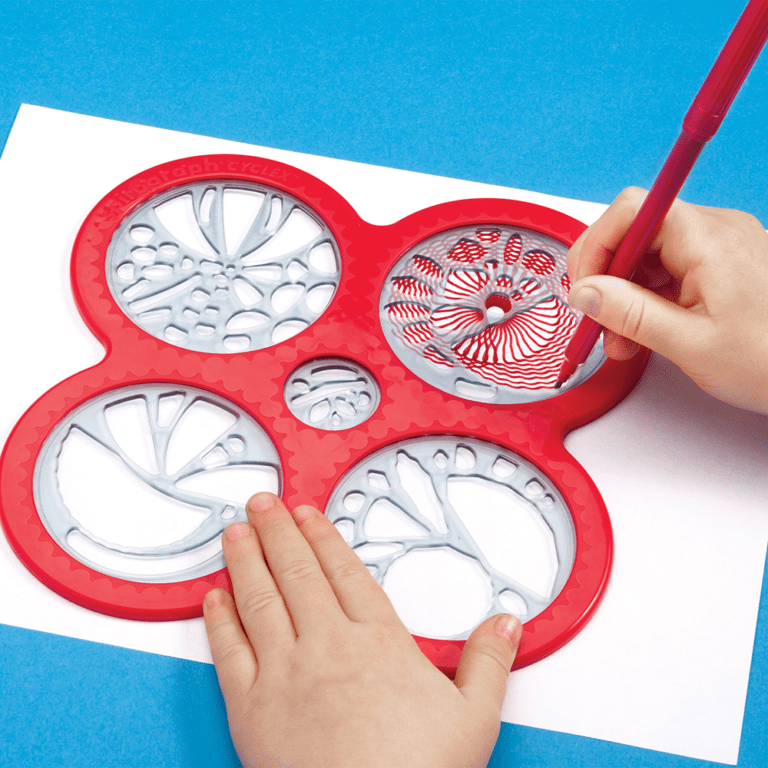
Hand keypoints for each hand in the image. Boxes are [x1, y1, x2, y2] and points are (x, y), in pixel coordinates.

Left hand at [203, 492, 521, 767]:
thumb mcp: (474, 716)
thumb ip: (489, 661)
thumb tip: (507, 622)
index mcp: (376, 640)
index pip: (343, 571)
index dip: (322, 537)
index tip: (308, 513)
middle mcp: (326, 645)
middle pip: (296, 572)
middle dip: (276, 530)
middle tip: (262, 502)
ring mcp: (284, 673)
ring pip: (259, 599)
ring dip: (245, 559)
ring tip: (235, 531)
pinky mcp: (251, 708)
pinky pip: (229, 651)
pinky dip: (218, 620)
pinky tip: (213, 598)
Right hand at [567, 187, 767, 413]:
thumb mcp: (689, 343)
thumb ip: (630, 314)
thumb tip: (586, 293)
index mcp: (707, 239)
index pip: (631, 211)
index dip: (597, 245)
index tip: (584, 286)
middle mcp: (714, 231)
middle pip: (635, 233)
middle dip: (607, 277)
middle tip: (596, 319)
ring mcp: (719, 247)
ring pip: (648, 255)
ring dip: (625, 294)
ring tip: (621, 339)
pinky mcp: (722, 266)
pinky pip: (669, 270)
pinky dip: (647, 298)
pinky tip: (643, 332)